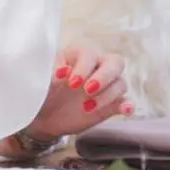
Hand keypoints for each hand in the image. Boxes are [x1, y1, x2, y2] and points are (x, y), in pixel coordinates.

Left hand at [0, 47, 132, 158]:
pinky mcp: (111, 105)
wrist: (43, 116)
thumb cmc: (43, 91)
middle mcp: (97, 67)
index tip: (71, 83)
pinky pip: (125, 102)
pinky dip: (127, 105)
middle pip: (115, 62)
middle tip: (87, 90)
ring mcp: (106, 86)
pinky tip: (125, 110)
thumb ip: (50, 75)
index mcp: (79, 55)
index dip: (83, 67)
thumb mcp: (42, 81)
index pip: (90, 53)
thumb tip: (62, 73)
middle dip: (103, 76)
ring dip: (107, 96)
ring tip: (86, 108)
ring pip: (120, 83)